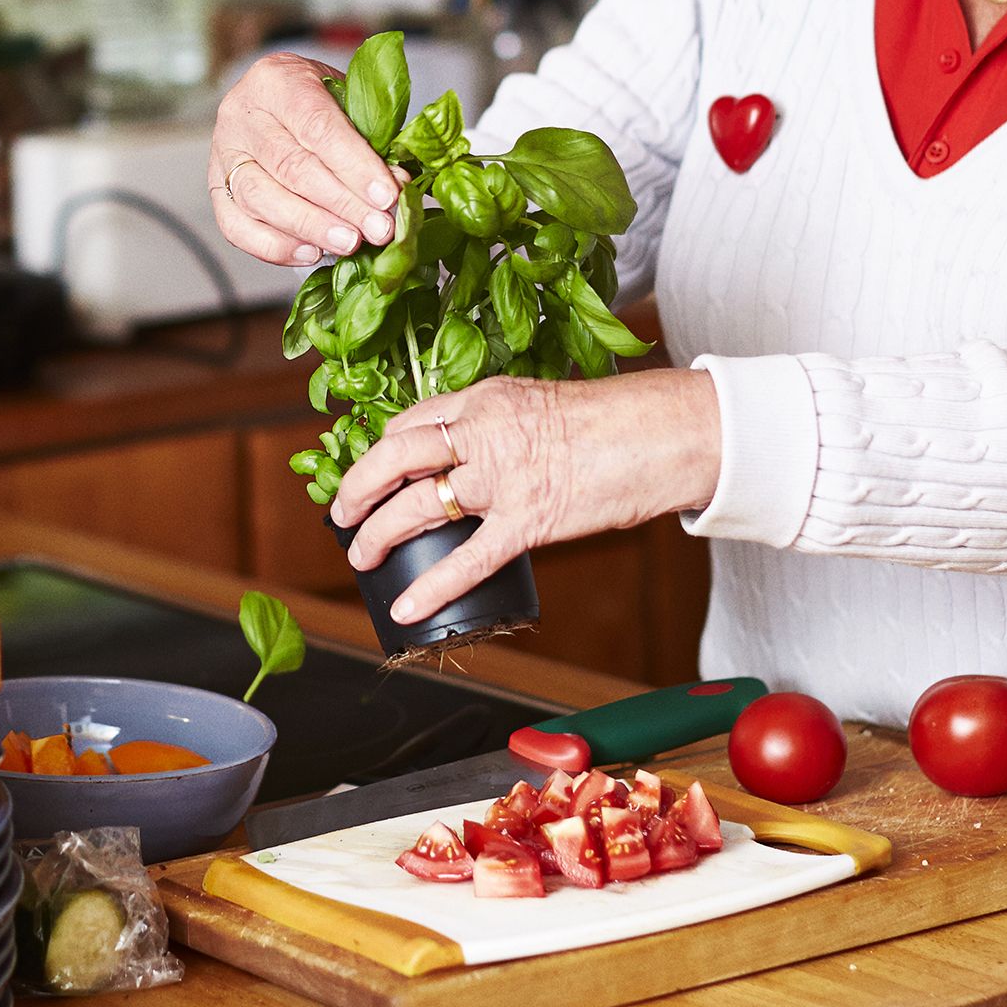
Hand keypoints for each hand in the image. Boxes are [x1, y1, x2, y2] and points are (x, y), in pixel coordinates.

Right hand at [209, 54, 402, 266]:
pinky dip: (275, 246)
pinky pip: (237, 227)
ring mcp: (222, 154)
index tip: (387, 195)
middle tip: (378, 228)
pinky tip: (312, 252)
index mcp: (276, 79)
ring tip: (350, 242)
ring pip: (260, 198)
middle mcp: (240, 114)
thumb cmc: (320, 101)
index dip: (354, 165)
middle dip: (341, 203)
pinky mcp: (214, 190)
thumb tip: (397, 185)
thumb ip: (371, 139)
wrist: (278, 101)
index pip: (316, 126)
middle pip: (290, 166)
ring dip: (311, 227)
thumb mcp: (347, 101)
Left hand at [331, 368, 722, 624]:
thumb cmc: (615, 422)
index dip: (380, 449)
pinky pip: (467, 559)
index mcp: (486, 398)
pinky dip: (431, 587)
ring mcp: (503, 476)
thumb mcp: (542, 406)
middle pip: (395, 455)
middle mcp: (484, 431)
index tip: (369, 470)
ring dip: (379, 534)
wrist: (665, 432)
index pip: (412, 420)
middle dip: (357, 487)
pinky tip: (408, 608)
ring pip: (418, 504)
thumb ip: (500, 427)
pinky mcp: (529, 520)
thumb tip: (474, 457)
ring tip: (362, 556)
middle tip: (341, 513)